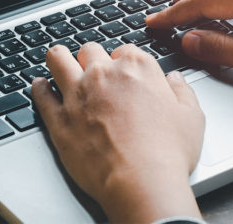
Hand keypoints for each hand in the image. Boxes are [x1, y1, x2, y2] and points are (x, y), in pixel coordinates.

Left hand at [32, 43, 203, 223]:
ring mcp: (78, 94)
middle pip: (90, 50)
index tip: (125, 74)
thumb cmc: (167, 153)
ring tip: (58, 62)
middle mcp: (104, 73)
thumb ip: (183, 92)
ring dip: (59, 59)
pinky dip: (40, 88)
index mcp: (137, 67)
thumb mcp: (191, 118)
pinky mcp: (59, 118)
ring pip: (58, 59)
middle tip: (94, 71)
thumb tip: (176, 81)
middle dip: (92, 58)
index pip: (125, 51)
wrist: (140, 181)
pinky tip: (41, 87)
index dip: (124, 62)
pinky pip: (41, 94)